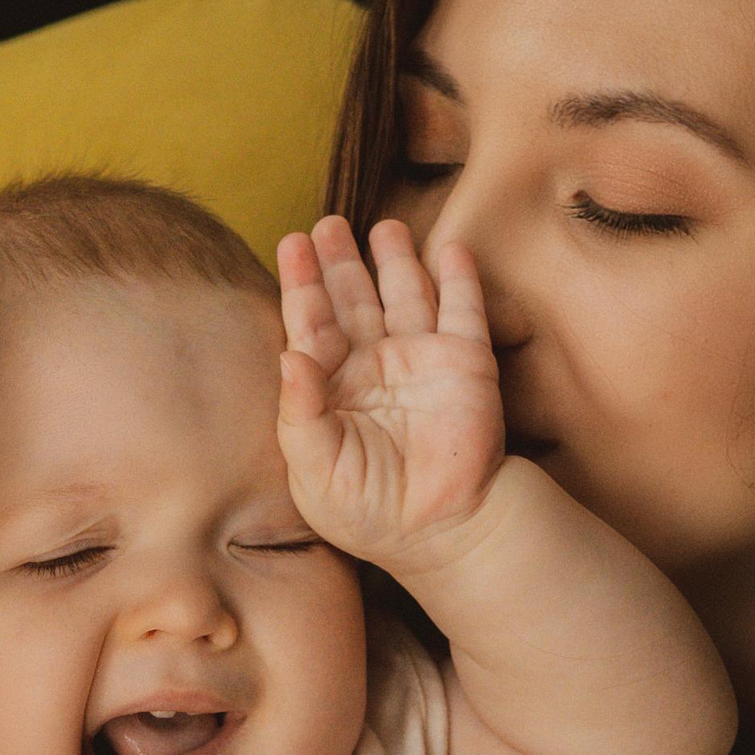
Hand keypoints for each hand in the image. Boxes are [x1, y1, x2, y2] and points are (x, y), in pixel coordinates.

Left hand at [276, 215, 507, 567]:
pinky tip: (448, 248)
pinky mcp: (467, 362)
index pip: (311, 324)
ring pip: (405, 294)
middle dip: (339, 262)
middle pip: (353, 299)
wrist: (442, 530)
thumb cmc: (368, 511)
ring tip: (381, 226)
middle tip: (326, 224)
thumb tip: (287, 354)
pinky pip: (463, 310)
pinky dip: (458, 278)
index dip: (302, 284)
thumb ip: (298, 412)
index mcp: (332, 388)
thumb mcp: (315, 469)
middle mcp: (375, 367)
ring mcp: (422, 360)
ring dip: (394, 259)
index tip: (292, 243)